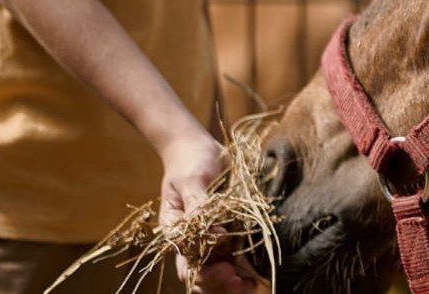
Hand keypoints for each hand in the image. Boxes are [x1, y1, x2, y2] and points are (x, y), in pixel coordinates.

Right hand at [157, 132, 255, 292]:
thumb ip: (198, 206)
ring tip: (247, 286)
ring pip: (214, 273)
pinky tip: (253, 278)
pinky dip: (241, 273)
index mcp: (175, 230)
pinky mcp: (227, 236)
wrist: (200, 148)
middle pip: (198, 273)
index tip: (224, 248)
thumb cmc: (191, 162)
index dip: (203, 263)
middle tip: (235, 279)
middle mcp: (190, 240)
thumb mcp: (192, 179)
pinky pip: (232, 260)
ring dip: (229, 284)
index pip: (185, 257)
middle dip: (216, 281)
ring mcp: (208, 240)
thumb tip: (214, 233)